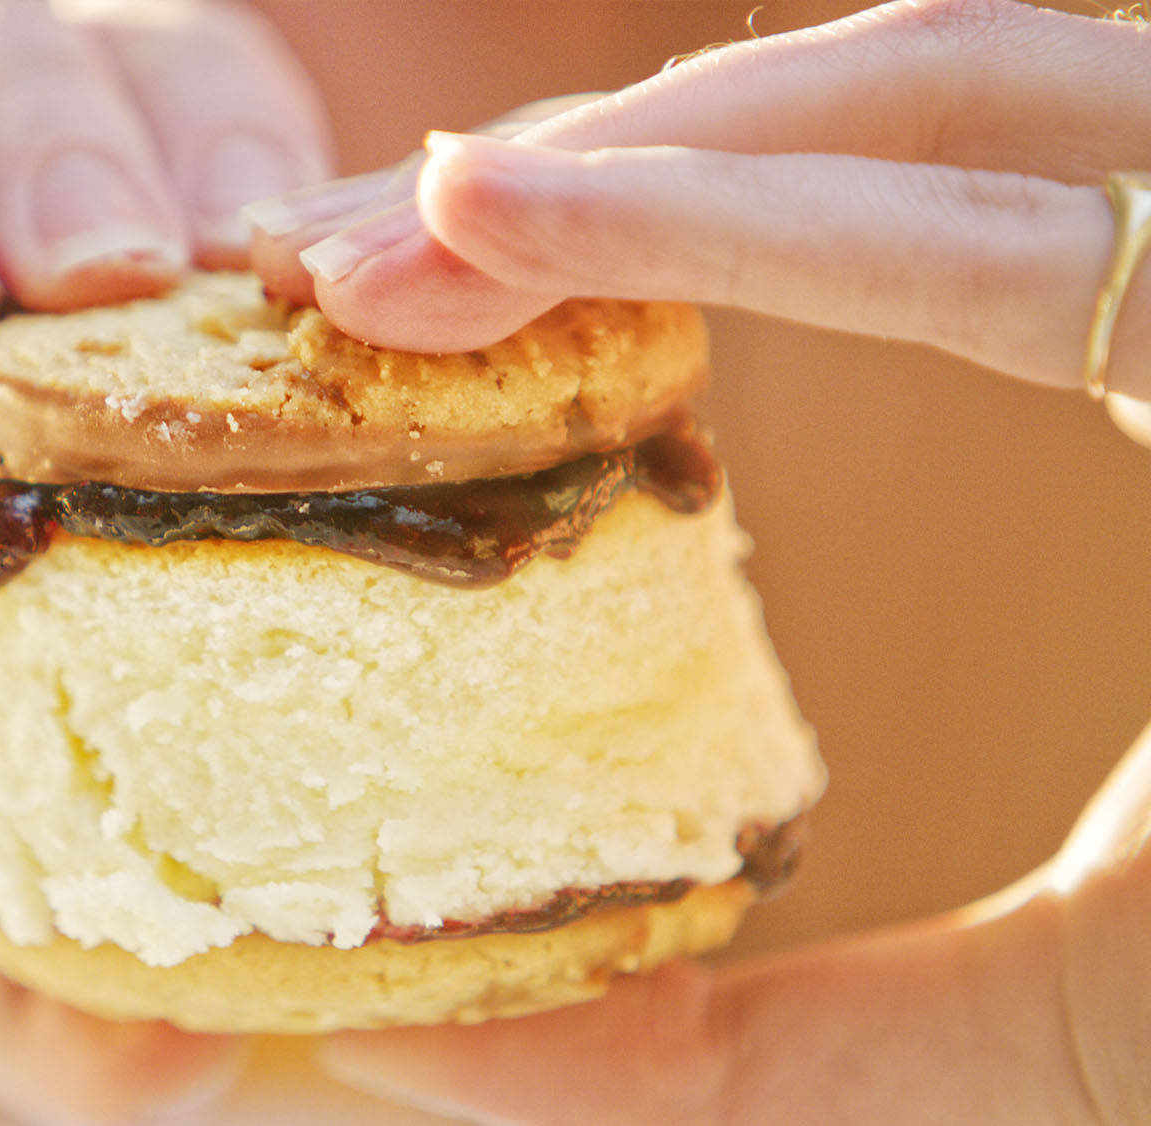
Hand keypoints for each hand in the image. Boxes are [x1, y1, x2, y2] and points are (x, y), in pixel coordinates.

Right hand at [243, 0, 1150, 1119]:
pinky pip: (981, 140)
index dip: (682, 221)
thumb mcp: (1061, 1053)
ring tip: (444, 229)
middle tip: (368, 247)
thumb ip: (736, 1065)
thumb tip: (398, 1048)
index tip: (440, 220)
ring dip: (682, 132)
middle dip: (626, 149)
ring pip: (961, 80)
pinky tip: (623, 229)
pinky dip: (777, 161)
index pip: (977, 239)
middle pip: (951, 92)